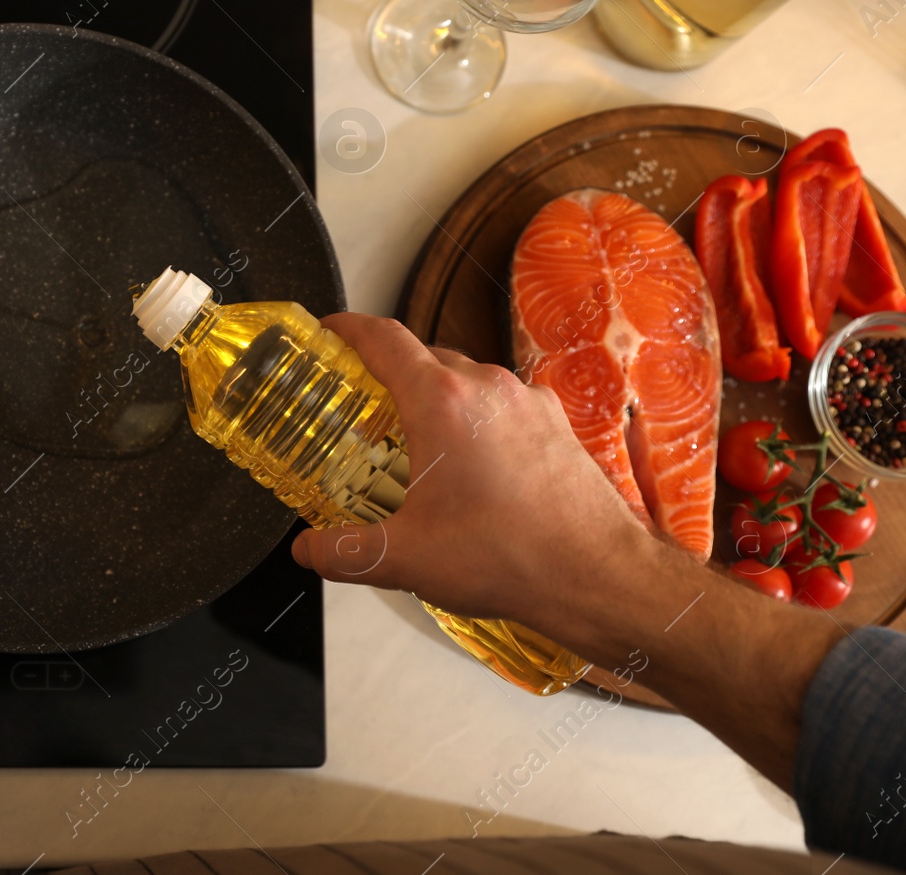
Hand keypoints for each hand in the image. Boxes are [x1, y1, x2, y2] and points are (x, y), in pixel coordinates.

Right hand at [290, 313, 650, 632]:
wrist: (598, 577)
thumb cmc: (510, 557)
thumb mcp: (405, 559)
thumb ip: (343, 552)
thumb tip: (307, 550)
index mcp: (441, 402)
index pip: (383, 338)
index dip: (348, 329)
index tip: (328, 332)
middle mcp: (486, 388)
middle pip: (424, 357)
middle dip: (389, 374)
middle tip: (363, 404)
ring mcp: (527, 403)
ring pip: (467, 381)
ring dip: (436, 400)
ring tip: (417, 442)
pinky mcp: (556, 425)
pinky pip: (503, 406)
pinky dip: (476, 422)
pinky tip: (472, 467)